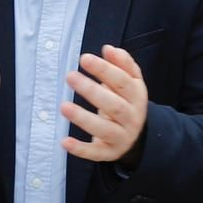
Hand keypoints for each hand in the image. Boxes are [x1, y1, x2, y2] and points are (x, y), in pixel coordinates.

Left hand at [61, 46, 148, 164]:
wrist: (139, 136)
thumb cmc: (126, 102)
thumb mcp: (130, 83)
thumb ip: (122, 64)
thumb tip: (108, 49)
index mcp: (137, 96)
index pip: (123, 82)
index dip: (105, 69)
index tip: (84, 58)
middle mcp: (132, 117)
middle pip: (114, 105)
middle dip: (92, 91)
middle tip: (70, 76)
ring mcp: (121, 136)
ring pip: (104, 129)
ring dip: (83, 118)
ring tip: (63, 106)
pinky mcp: (109, 153)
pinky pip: (95, 153)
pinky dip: (80, 149)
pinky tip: (64, 141)